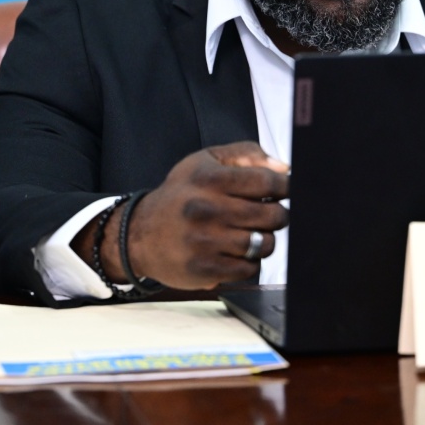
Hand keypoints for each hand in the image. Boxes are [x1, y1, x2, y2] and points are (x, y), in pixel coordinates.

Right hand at [79, 141, 289, 290]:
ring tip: (252, 233)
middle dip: (278, 214)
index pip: (266, 181)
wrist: (139, 234)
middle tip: (271, 214)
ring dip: (265, 239)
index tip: (286, 190)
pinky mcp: (204, 269)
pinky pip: (249, 269)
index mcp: (208, 179)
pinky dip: (250, 262)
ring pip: (264, 244)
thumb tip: (284, 167)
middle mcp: (206, 209)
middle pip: (271, 215)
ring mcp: (204, 242)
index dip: (285, 186)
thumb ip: (246, 155)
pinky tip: (238, 252)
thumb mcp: (205, 161)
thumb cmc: (181, 194)